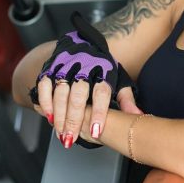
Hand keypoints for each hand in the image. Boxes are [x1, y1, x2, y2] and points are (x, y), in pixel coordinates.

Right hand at [31, 12, 139, 147]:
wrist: (83, 43)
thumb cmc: (102, 67)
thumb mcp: (118, 79)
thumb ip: (126, 98)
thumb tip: (138, 115)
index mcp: (104, 71)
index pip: (102, 93)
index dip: (99, 113)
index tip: (96, 131)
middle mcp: (85, 67)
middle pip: (78, 96)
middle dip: (74, 120)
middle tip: (71, 139)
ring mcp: (66, 67)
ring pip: (61, 93)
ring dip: (59, 115)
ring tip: (61, 133)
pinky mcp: (51, 68)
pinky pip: (45, 85)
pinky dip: (45, 101)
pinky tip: (49, 116)